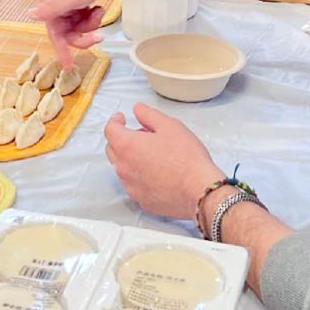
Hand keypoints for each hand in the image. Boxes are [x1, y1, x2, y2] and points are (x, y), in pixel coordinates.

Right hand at [26, 0, 123, 61]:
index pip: (53, 32)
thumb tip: (30, 15)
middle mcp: (57, 2)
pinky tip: (98, 7)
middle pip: (66, 30)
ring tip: (99, 12)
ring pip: (76, 24)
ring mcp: (69, 0)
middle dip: (81, 35)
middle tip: (99, 36)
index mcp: (50, 1)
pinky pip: (83, 15)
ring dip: (89, 24)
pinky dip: (92, 16)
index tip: (68, 65)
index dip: (61, 48)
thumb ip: (51, 8)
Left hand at [103, 103, 224, 218]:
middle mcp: (123, 167)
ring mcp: (130, 186)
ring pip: (122, 168)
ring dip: (131, 159)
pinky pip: (134, 185)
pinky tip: (157, 174)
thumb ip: (149, 115)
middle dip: (122, 139)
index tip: (121, 118)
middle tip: (141, 136)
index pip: (110, 129)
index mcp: (127, 146)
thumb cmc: (187, 159)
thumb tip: (137, 109)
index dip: (115, 121)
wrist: (199, 191)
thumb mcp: (170, 126)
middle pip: (113, 149)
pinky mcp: (140, 199)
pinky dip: (139, 176)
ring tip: (154, 155)